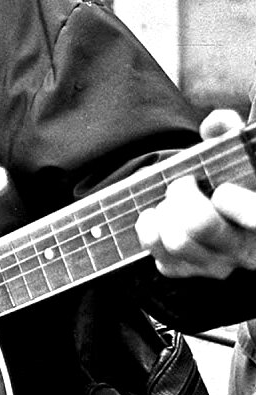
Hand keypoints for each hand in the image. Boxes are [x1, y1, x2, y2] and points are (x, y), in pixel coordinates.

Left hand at [136, 109, 255, 278]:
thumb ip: (230, 132)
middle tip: (183, 183)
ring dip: (163, 214)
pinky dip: (149, 232)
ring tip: (167, 200)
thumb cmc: (232, 176)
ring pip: (176, 243)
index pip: (253, 217)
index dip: (235, 203)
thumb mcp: (238, 153)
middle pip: (200, 225)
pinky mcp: (188, 271)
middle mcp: (245, 249)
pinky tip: (156, 216)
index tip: (221, 189)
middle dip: (181, 195)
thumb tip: (216, 123)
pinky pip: (160, 258)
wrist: (219, 207)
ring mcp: (217, 264)